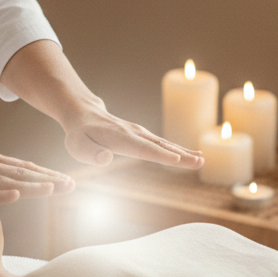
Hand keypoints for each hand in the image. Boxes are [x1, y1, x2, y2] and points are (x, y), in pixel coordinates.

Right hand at [0, 139, 75, 203]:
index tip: (64, 180)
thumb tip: (1, 186)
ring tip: (54, 188)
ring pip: (6, 180)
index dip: (44, 174)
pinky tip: (16, 195)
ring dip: (31, 184)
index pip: (22, 167)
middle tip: (71, 185)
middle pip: (21, 172)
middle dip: (47, 179)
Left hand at [62, 97, 202, 169]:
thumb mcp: (76, 146)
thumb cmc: (79, 134)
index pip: (142, 148)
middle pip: (159, 146)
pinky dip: (178, 149)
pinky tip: (191, 156)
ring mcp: (140, 133)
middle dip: (180, 154)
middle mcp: (133, 133)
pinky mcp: (143, 135)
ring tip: (201, 160)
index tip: (177, 160)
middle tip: (200, 162)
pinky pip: (162, 143)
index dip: (159, 155)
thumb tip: (106, 159)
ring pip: (164, 144)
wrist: (84, 113)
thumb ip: (90, 153)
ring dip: (183, 152)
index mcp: (119, 138)